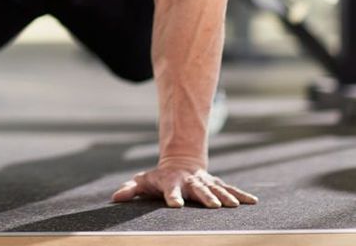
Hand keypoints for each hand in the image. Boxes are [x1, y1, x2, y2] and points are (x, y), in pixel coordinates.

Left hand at [112, 165, 257, 208]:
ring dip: (225, 197)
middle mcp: (190, 182)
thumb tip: (115, 198)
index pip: (170, 190)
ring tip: (233, 206)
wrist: (179, 163)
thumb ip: (130, 190)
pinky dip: (241, 195)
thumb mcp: (143, 181)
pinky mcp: (216, 184)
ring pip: (216, 188)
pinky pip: (230, 189)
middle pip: (198, 190)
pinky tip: (253, 202)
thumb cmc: (158, 178)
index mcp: (171, 182)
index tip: (175, 205)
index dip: (172, 197)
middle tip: (213, 206)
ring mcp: (204, 182)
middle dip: (206, 197)